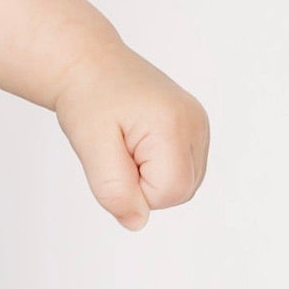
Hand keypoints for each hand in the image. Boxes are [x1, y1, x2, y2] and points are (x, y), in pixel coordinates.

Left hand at [51, 44, 210, 230]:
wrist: (90, 65)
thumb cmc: (88, 98)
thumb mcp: (90, 146)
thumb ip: (113, 189)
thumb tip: (137, 222)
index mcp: (174, 125)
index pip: (170, 193)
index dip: (136, 191)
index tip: (115, 159)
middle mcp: (196, 123)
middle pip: (181, 191)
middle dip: (145, 185)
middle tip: (118, 151)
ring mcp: (200, 124)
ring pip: (184, 183)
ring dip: (152, 176)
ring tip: (128, 144)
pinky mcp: (195, 127)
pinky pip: (183, 167)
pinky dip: (158, 165)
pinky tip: (139, 142)